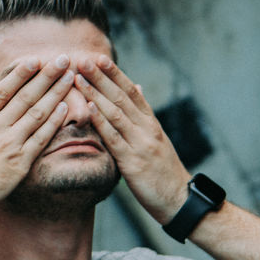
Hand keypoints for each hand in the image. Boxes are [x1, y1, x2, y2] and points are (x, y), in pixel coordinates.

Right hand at [0, 57, 75, 215]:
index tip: (35, 60)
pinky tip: (66, 109)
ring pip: (37, 113)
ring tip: (70, 77)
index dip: (20, 74)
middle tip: (62, 59)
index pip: (2, 91)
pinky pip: (41, 140)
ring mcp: (9, 145)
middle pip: (25, 96)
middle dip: (46, 76)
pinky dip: (54, 123)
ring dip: (55, 93)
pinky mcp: (19, 165)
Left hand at [74, 57, 190, 223]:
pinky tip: (89, 108)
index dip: (116, 74)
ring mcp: (140, 144)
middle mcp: (147, 129)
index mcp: (151, 124)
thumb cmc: (165, 173)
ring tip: (80, 78)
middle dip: (102, 77)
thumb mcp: (157, 141)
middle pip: (122, 97)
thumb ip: (144, 116)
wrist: (180, 200)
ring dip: (96, 94)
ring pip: (116, 113)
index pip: (132, 93)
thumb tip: (137, 87)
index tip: (100, 58)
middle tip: (84, 59)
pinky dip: (101, 121)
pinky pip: (114, 138)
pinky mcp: (133, 162)